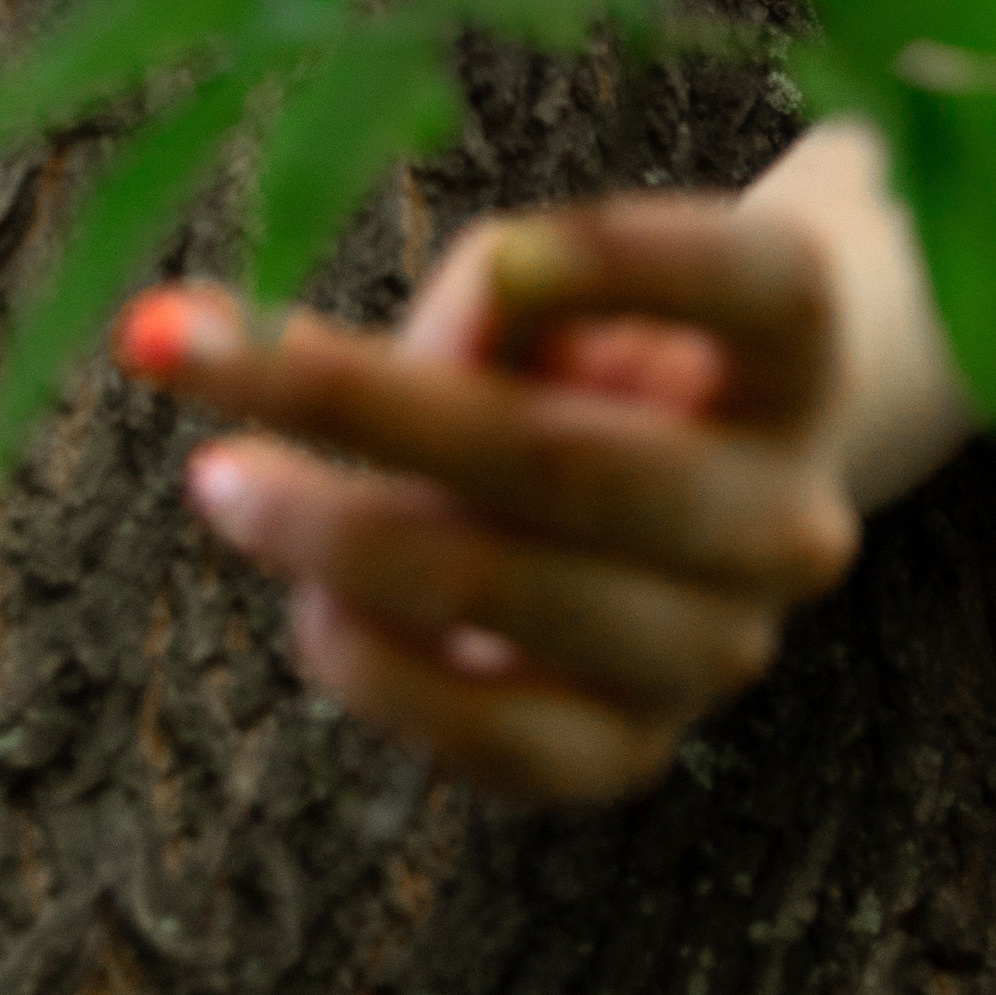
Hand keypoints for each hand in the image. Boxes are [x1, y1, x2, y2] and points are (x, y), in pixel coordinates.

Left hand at [113, 199, 859, 806]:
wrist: (670, 512)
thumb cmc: (590, 357)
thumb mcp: (560, 285)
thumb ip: (499, 291)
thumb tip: (362, 335)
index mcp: (801, 358)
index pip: (755, 282)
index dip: (631, 260)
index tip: (492, 239)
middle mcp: (792, 514)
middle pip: (571, 461)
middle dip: (368, 410)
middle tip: (194, 358)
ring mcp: (725, 650)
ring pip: (510, 594)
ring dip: (336, 535)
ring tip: (228, 483)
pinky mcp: (636, 755)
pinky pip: (489, 737)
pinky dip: (372, 664)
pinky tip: (311, 604)